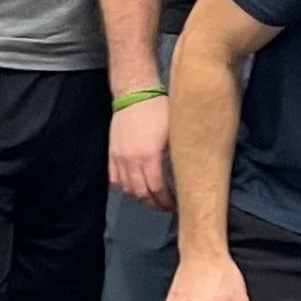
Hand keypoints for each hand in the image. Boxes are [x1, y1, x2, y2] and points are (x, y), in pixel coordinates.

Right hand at [108, 93, 174, 209]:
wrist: (134, 94)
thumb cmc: (158, 110)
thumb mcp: (175, 132)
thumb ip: (177, 155)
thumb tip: (189, 174)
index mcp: (150, 156)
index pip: (158, 189)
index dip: (167, 202)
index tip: (177, 205)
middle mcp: (132, 161)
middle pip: (142, 194)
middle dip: (155, 204)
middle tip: (167, 206)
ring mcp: (119, 158)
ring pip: (127, 189)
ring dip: (140, 198)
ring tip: (153, 200)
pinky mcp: (111, 154)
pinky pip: (115, 179)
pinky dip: (125, 188)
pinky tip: (135, 189)